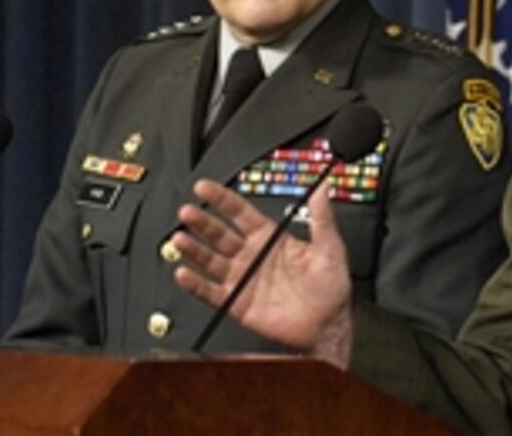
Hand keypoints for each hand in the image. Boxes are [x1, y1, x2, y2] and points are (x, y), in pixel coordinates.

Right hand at [172, 179, 353, 367]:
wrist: (329, 323)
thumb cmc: (331, 286)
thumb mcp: (330, 246)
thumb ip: (322, 216)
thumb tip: (323, 187)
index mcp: (270, 238)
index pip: (240, 212)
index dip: (222, 199)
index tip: (204, 188)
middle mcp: (252, 256)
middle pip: (219, 234)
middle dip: (202, 222)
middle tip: (188, 211)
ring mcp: (242, 279)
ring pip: (210, 260)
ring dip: (194, 249)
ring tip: (180, 239)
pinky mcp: (237, 303)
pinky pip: (211, 292)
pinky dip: (196, 284)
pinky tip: (184, 274)